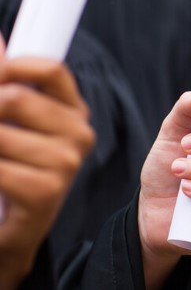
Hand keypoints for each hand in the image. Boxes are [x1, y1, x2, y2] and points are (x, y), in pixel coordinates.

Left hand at [0, 57, 93, 289]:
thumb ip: (5, 81)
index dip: (12, 66)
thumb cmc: (12, 167)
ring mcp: (67, 162)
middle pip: (17, 98)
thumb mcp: (10, 122)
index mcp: (73, 110)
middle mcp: (79, 132)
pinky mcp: (47, 191)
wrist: (11, 230)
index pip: (51, 68)